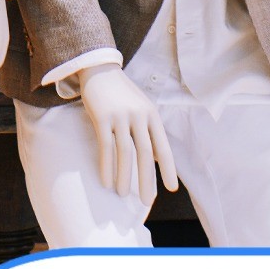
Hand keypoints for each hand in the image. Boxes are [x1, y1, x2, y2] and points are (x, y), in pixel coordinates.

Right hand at [78, 64, 178, 202]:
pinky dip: (106, 166)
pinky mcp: (102, 117)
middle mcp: (138, 115)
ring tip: (122, 194)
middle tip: (146, 200)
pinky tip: (105, 181)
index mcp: (151, 114)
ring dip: (124, 176)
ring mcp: (120, 115)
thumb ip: (149, 130)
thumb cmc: (121, 92)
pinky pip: (106, 146)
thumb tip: (156, 158)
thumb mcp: (141, 106)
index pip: (162, 146)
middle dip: (146, 179)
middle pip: (145, 152)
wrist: (99, 68)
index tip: (170, 188)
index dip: (167, 168)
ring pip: (125, 152)